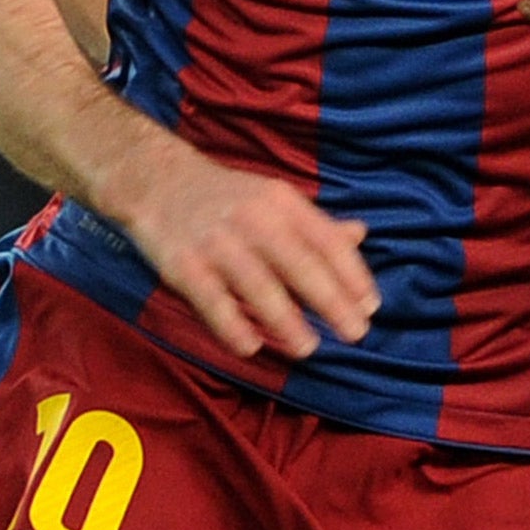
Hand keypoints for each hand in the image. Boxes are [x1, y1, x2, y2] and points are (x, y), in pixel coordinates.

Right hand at [110, 140, 381, 361]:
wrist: (157, 180)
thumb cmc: (229, 197)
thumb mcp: (276, 199)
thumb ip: (316, 223)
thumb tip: (360, 235)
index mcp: (283, 202)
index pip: (327, 240)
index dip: (352, 274)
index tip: (371, 306)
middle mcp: (255, 219)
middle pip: (300, 264)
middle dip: (331, 301)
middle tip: (356, 334)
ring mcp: (218, 242)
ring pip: (258, 285)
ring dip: (286, 319)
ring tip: (309, 348)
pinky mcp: (183, 264)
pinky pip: (211, 299)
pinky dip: (231, 324)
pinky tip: (251, 348)